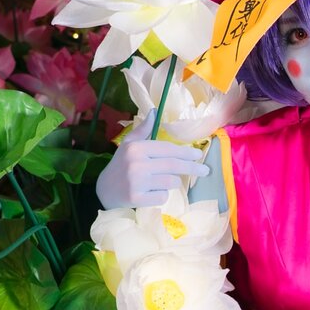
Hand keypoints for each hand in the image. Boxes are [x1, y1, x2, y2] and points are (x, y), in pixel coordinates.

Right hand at [96, 109, 210, 208]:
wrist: (103, 190)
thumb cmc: (120, 165)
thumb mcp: (129, 144)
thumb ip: (143, 129)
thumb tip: (154, 111)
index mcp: (137, 148)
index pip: (168, 149)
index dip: (186, 152)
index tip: (199, 154)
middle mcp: (137, 163)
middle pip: (174, 165)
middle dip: (193, 167)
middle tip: (206, 170)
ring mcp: (137, 182)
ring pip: (171, 182)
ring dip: (171, 183)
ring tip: (160, 182)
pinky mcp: (137, 199)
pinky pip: (163, 197)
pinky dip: (161, 196)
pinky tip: (151, 193)